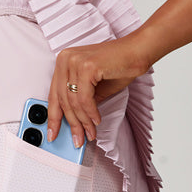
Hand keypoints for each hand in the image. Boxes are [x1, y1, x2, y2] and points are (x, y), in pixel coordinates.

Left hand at [47, 32, 152, 146]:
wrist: (139, 51)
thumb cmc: (120, 66)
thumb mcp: (95, 87)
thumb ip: (81, 101)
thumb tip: (75, 122)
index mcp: (64, 61)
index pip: (54, 94)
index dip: (53, 117)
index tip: (52, 133)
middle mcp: (66, 59)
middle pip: (63, 100)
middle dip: (71, 124)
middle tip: (77, 140)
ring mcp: (75, 61)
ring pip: (73, 102)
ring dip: (83, 122)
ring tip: (90, 133)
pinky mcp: (87, 67)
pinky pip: (85, 99)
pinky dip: (91, 113)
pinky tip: (96, 120)